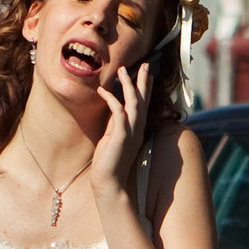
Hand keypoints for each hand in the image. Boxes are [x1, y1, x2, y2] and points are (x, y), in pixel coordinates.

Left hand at [87, 64, 153, 205]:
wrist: (109, 184)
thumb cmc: (109, 163)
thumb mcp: (113, 138)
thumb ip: (116, 124)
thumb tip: (114, 108)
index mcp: (137, 130)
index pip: (144, 105)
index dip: (145, 88)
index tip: (146, 73)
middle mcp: (137, 130)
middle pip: (143, 100)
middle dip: (143, 81)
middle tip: (144, 64)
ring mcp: (130, 133)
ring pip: (133, 103)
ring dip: (128, 85)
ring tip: (122, 70)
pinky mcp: (120, 137)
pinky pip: (118, 112)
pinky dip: (111, 100)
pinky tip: (102, 91)